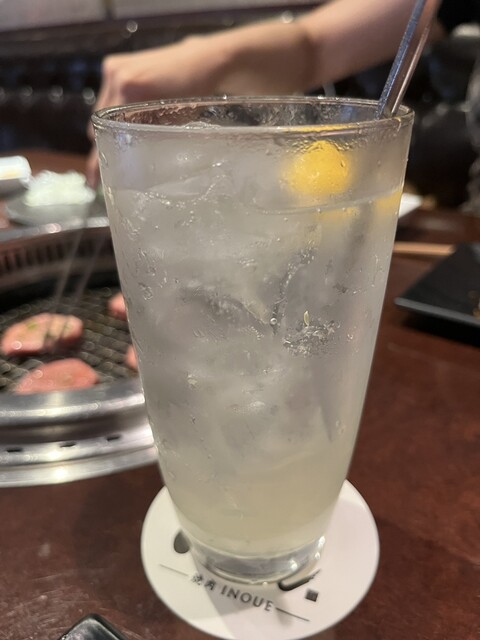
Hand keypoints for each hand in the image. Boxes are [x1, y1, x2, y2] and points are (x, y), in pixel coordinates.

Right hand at [86, 36, 228, 185]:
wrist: (203, 62)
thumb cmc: (198, 96)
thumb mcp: (175, 125)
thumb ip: (150, 141)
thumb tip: (135, 169)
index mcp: (131, 90)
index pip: (105, 133)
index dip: (98, 161)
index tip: (94, 182)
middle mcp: (117, 78)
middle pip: (99, 124)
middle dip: (105, 147)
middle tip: (110, 170)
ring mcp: (114, 69)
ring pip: (102, 113)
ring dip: (111, 129)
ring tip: (121, 147)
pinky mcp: (115, 65)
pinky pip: (107, 99)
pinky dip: (116, 113)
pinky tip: (128, 123)